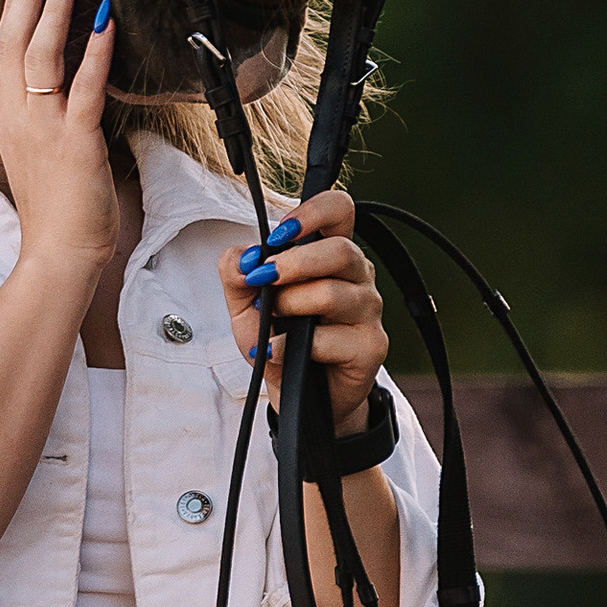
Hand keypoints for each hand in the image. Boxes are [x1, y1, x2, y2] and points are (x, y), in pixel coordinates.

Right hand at [0, 0, 119, 276]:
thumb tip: (68, 70)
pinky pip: (84, 89)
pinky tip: (106, 22)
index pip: (4, 46)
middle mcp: (17, 115)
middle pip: (14, 40)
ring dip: (55, 10)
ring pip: (41, 56)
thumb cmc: (56, 204)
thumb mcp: (38, 147)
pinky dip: (94, 52)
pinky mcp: (74, 143)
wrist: (59, 252)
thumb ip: (44, 108)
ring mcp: (42, 128)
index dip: (14, 4)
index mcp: (7, 115)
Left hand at [218, 188, 387, 438]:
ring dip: (290, 305)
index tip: (279, 233)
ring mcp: (369, 311)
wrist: (295, 396)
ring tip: (269, 321)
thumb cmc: (278, 340)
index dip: (313, 211)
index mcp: (330, 254)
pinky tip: (276, 351)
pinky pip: (330, 339)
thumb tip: (244, 258)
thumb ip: (236, 273)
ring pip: (332, 293)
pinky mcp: (370, 347)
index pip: (339, 209)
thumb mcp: (244, 305)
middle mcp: (358, 277)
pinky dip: (291, 346)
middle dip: (293, 263)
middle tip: (264, 279)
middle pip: (340, 250)